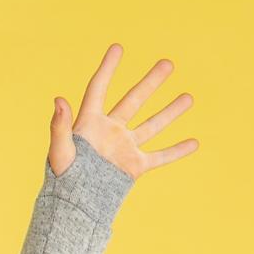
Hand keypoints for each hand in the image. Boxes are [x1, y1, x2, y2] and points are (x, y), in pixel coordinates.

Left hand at [52, 45, 197, 177]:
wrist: (75, 206)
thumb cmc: (62, 179)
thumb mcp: (60, 150)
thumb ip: (59, 126)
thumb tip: (59, 99)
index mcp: (90, 124)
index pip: (99, 89)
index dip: (107, 68)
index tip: (117, 48)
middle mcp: (110, 131)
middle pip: (134, 100)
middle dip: (151, 82)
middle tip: (168, 63)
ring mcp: (124, 147)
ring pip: (152, 125)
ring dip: (171, 112)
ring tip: (188, 97)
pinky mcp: (134, 166)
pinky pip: (159, 156)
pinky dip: (176, 151)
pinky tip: (194, 142)